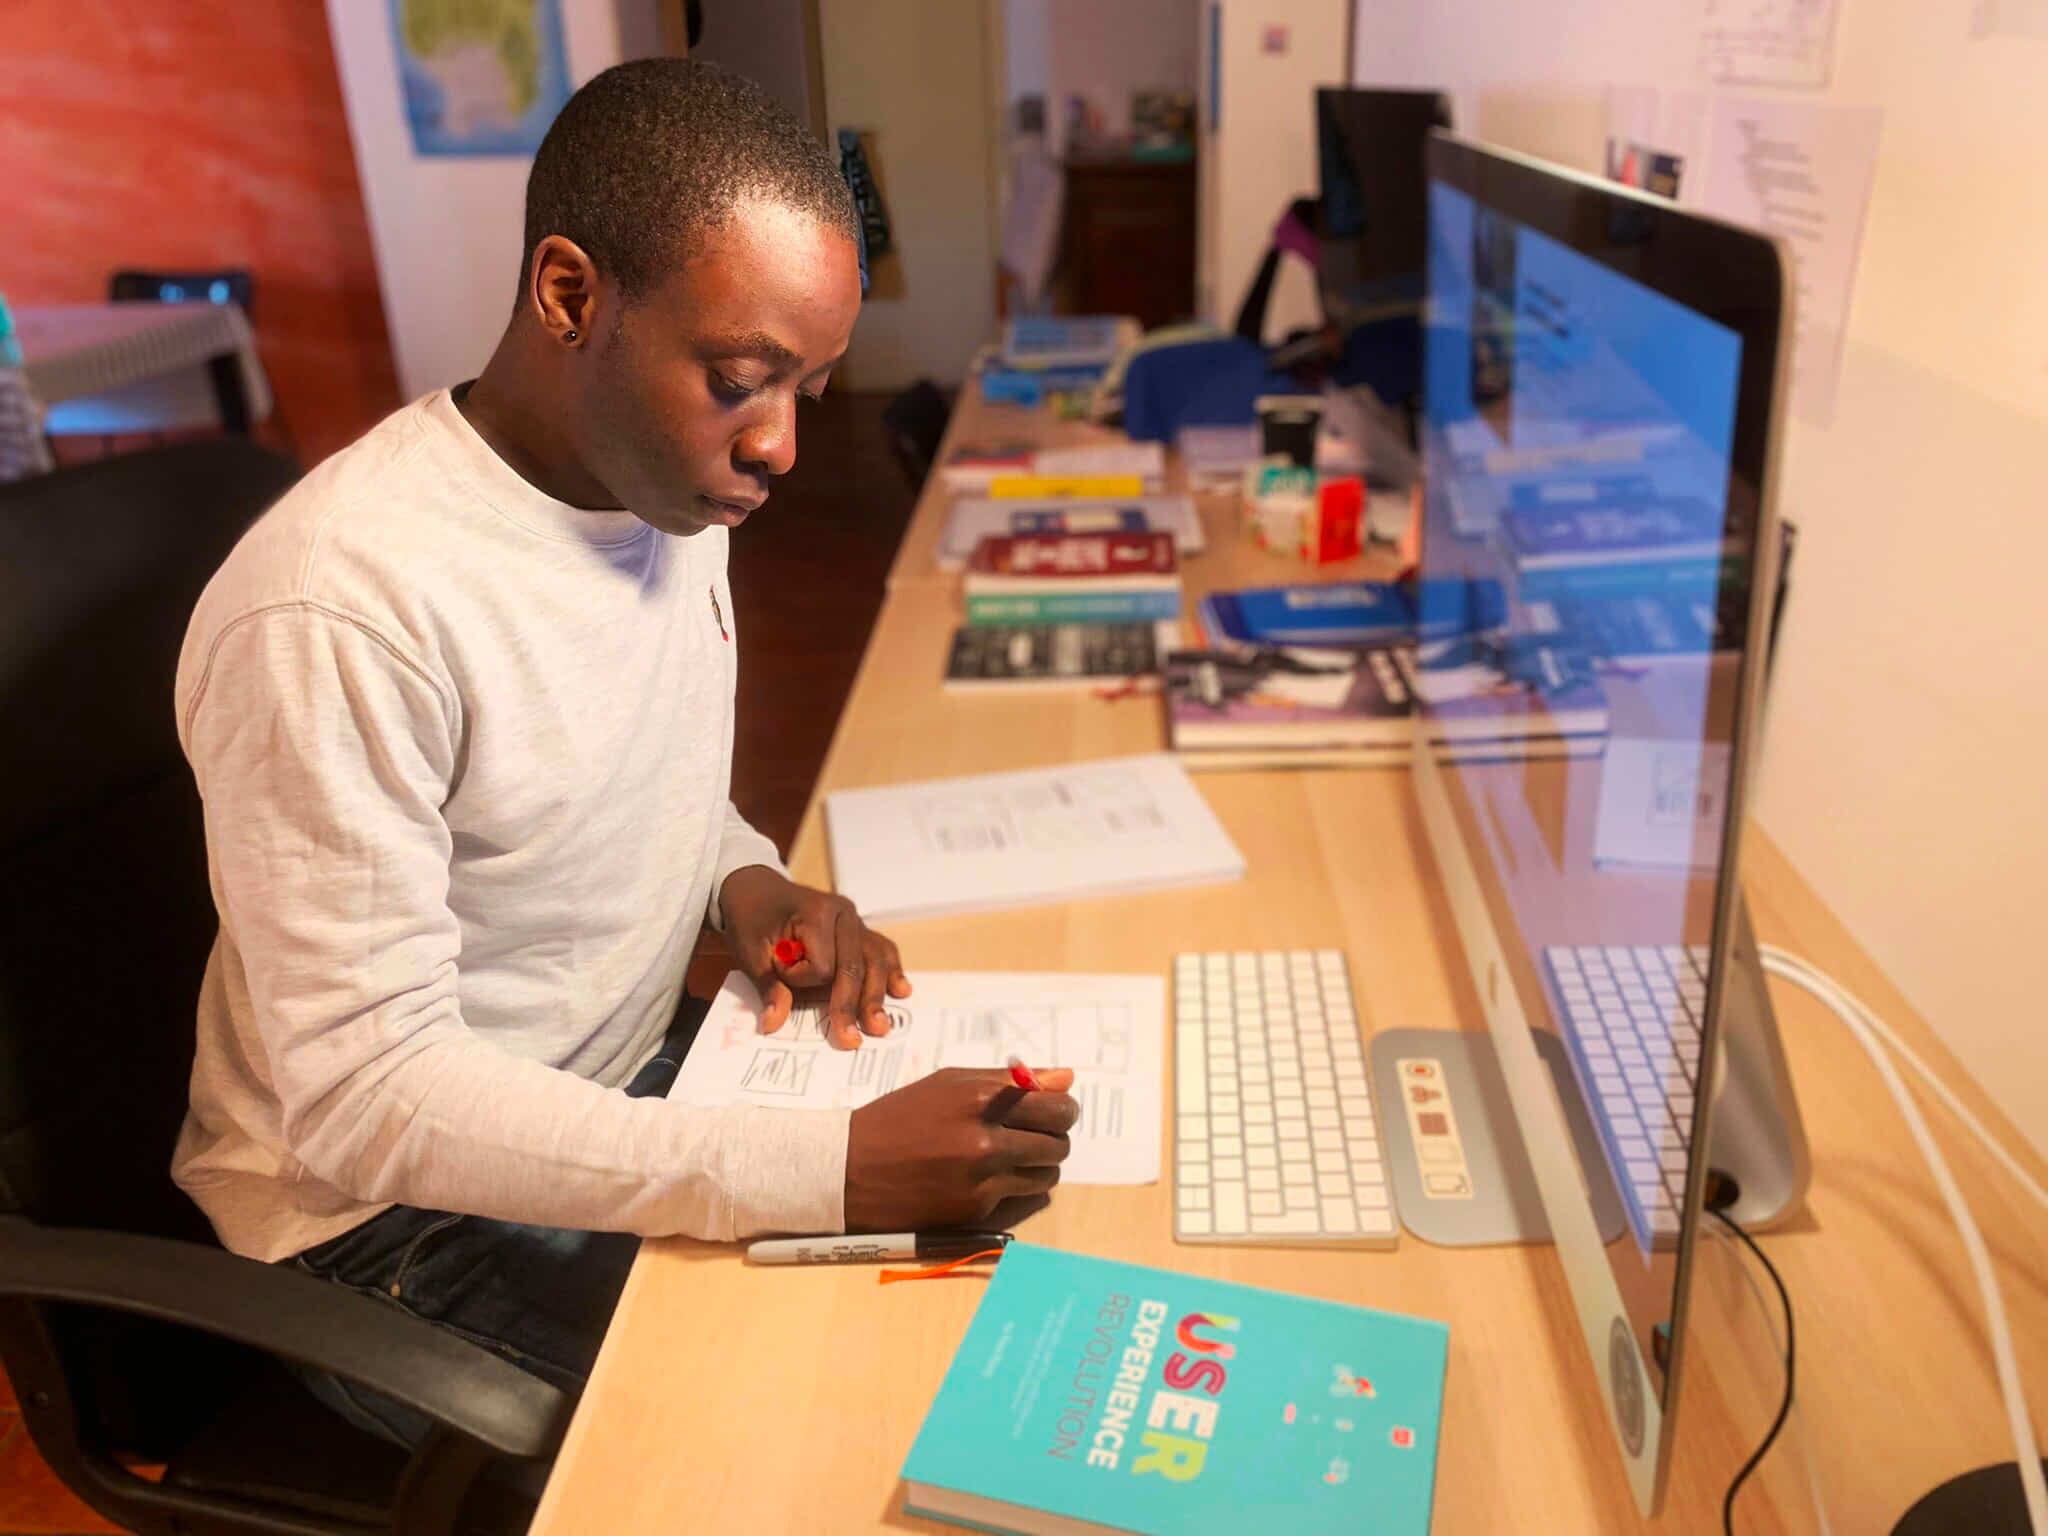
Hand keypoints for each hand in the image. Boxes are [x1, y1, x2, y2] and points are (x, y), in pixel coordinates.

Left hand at [719, 865, 909, 1048]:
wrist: (756, 889)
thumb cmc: (751, 919)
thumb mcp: (749, 951)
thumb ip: (768, 986)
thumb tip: (774, 1023)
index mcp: (816, 913)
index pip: (821, 965)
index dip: (800, 979)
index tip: (777, 969)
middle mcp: (843, 914)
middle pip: (856, 966)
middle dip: (853, 1005)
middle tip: (851, 1039)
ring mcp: (854, 920)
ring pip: (874, 961)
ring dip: (876, 995)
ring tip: (880, 1025)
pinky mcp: (858, 929)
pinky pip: (880, 949)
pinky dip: (891, 970)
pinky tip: (901, 989)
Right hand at [844, 1067, 1079, 1229]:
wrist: (852, 1168)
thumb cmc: (902, 1116)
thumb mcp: (951, 1083)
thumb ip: (1012, 1081)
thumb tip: (1067, 1078)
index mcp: (981, 1099)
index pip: (1057, 1106)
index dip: (1062, 1110)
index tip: (1052, 1113)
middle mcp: (986, 1139)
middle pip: (1059, 1143)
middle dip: (1052, 1138)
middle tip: (1030, 1136)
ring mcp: (982, 1180)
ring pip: (1048, 1174)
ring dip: (1037, 1166)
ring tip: (1007, 1158)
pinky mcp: (976, 1212)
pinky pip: (1020, 1197)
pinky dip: (1012, 1188)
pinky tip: (984, 1179)